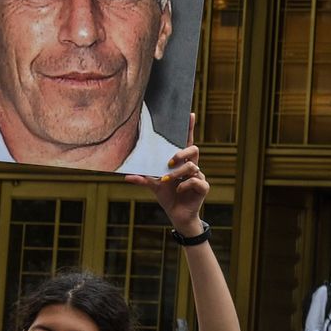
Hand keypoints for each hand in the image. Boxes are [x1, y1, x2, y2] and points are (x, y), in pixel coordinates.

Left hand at [125, 113, 206, 233]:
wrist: (177, 216)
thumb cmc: (168, 197)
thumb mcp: (154, 186)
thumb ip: (144, 179)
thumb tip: (127, 176)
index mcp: (182, 163)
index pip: (187, 142)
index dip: (189, 129)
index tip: (190, 115)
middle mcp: (192, 167)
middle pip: (194, 149)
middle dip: (181, 153)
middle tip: (169, 161)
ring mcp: (199, 176)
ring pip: (192, 166)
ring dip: (177, 173)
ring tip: (167, 180)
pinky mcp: (203, 187)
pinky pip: (196, 181)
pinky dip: (184, 185)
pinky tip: (178, 190)